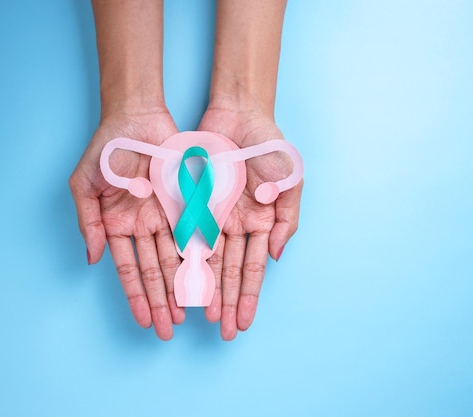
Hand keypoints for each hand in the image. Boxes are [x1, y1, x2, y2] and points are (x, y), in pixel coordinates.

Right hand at [69, 110, 184, 339]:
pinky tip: (205, 280)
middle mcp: (144, 225)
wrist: (135, 116)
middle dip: (161, 302)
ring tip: (189, 315)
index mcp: (118, 225)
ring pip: (176, 259)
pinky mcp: (187, 201)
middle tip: (168, 331)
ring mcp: (166, 215)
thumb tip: (93, 260)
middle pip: (154, 272)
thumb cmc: (105, 148)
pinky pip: (195, 233)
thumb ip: (89, 223)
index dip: (136, 296)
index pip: (128, 269)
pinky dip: (200, 257)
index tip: (143, 321)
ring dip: (182, 287)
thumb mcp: (84, 186)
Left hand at [198, 107, 302, 339]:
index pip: (252, 268)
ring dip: (204, 288)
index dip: (247, 296)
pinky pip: (186, 235)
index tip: (243, 323)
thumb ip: (287, 220)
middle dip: (226, 302)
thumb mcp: (290, 181)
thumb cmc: (270, 146)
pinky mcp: (191, 202)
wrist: (240, 114)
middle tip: (222, 332)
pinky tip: (182, 282)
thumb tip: (276, 257)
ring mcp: (213, 215)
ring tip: (200, 316)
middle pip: (229, 271)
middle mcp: (236, 225)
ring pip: (207, 260)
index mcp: (261, 223)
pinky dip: (184, 259)